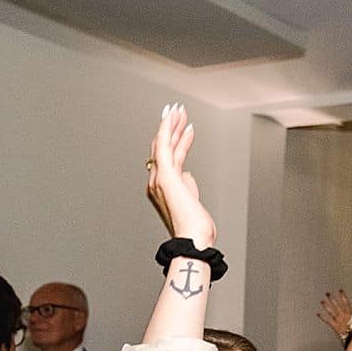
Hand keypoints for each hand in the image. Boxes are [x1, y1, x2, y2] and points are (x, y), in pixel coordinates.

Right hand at [146, 103, 216, 248]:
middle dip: (171, 128)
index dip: (173, 141)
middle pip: (163, 148)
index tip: (181, 128)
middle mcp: (156, 182)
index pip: (167, 158)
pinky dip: (168, 129)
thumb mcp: (193, 203)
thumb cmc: (195, 230)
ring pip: (164, 144)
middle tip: (178, 111)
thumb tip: (188, 175)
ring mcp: (159, 178)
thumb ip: (188, 187)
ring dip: (172, 125)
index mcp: (162, 189)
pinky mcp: (166, 176)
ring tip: (179, 110)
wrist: (193, 241)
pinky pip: (164, 146)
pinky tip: (173, 117)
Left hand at [317, 290, 351, 338]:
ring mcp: (338, 320)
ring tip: (322, 301)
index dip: (343, 296)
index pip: (345, 302)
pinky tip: (318, 314)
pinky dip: (323, 317)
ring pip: (331, 312)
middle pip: (336, 305)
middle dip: (332, 299)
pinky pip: (327, 321)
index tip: (340, 290)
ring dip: (326, 306)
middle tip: (327, 293)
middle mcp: (342, 315)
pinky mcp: (334, 326)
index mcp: (349, 313)